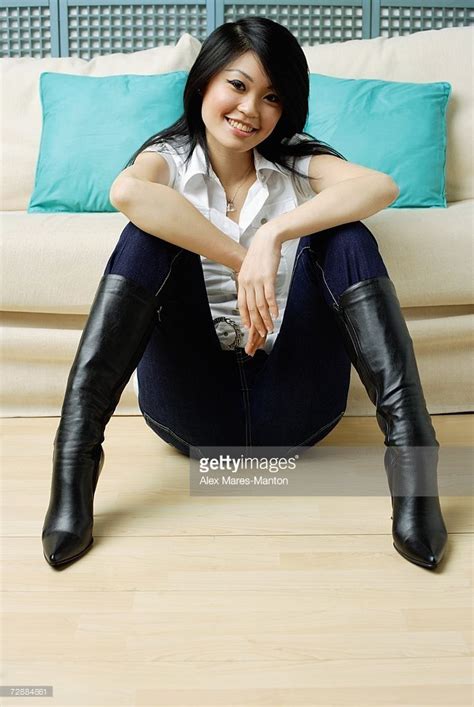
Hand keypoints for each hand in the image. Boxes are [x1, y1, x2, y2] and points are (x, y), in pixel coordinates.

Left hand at [235, 227, 281, 343]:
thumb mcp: (249, 268)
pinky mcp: (268, 278)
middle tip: (261, 333)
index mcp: (242, 281)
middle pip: (251, 308)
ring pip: (260, 305)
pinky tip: (275, 315)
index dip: (245, 317)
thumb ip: (249, 281)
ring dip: (265, 319)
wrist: (266, 239)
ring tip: (270, 328)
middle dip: (256, 323)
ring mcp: (257, 281)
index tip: (249, 327)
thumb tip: (252, 292)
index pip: (242, 304)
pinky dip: (272, 308)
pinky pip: (269, 297)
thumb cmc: (260, 253)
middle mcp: (248, 283)